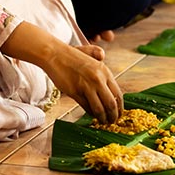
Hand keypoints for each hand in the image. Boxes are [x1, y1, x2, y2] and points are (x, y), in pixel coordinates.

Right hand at [0, 23, 122, 123]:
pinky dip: (90, 113)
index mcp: (104, 71)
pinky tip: (92, 115)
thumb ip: (97, 54)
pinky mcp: (75, 92)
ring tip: (103, 122)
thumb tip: (103, 55)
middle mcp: (98, 80)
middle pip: (111, 104)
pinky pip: (86, 107)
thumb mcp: (88, 53)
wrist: (54, 55)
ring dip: (102, 118)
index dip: (120, 107)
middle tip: (112, 122)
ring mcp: (87, 86)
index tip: (119, 114)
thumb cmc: (70, 55)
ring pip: (99, 109)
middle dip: (113, 116)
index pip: (118, 94)